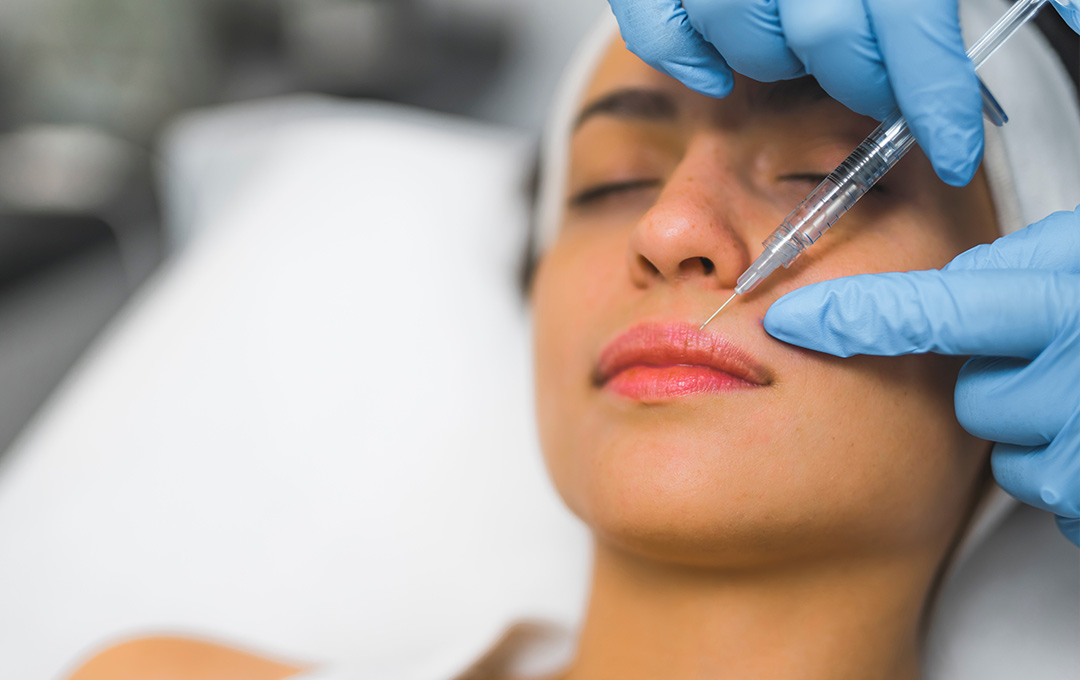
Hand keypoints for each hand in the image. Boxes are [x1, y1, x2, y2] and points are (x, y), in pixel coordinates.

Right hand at [608, 0, 1077, 185]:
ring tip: (804, 52)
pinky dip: (686, 61)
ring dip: (777, 65)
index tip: (954, 149)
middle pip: (825, 39)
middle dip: (861, 82)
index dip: (934, 98)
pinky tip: (719, 71)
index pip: (908, 25)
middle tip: (881, 88)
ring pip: (745, 38)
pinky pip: (658, 29)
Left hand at [762, 208, 1079, 545]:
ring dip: (1044, 430)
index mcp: (1071, 299)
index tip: (792, 322)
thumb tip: (940, 292)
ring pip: (1012, 453)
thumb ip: (1020, 274)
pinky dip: (1076, 471)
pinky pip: (1056, 496)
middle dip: (1002, 381)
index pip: (934, 311)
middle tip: (1066, 358)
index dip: (854, 318)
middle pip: (972, 398)